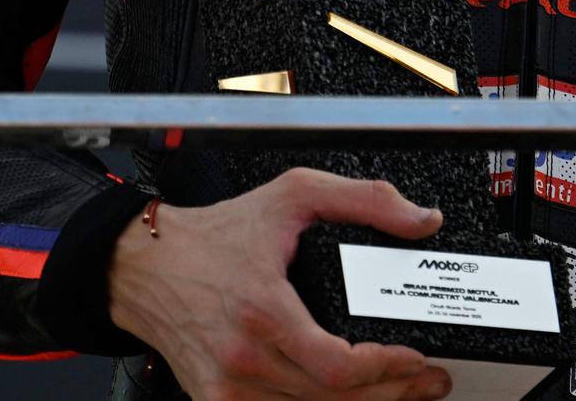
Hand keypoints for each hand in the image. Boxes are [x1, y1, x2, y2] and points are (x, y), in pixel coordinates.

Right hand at [108, 167, 451, 400]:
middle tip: (427, 381)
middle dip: (391, 394)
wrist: (148, 266)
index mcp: (264, 311)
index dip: (386, 371)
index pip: (336, 368)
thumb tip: (421, 221)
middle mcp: (245, 361)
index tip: (417, 359)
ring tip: (400, 391)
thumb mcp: (295, 194)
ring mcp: (229, 391)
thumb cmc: (218, 233)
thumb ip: (366, 200)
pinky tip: (349, 399)